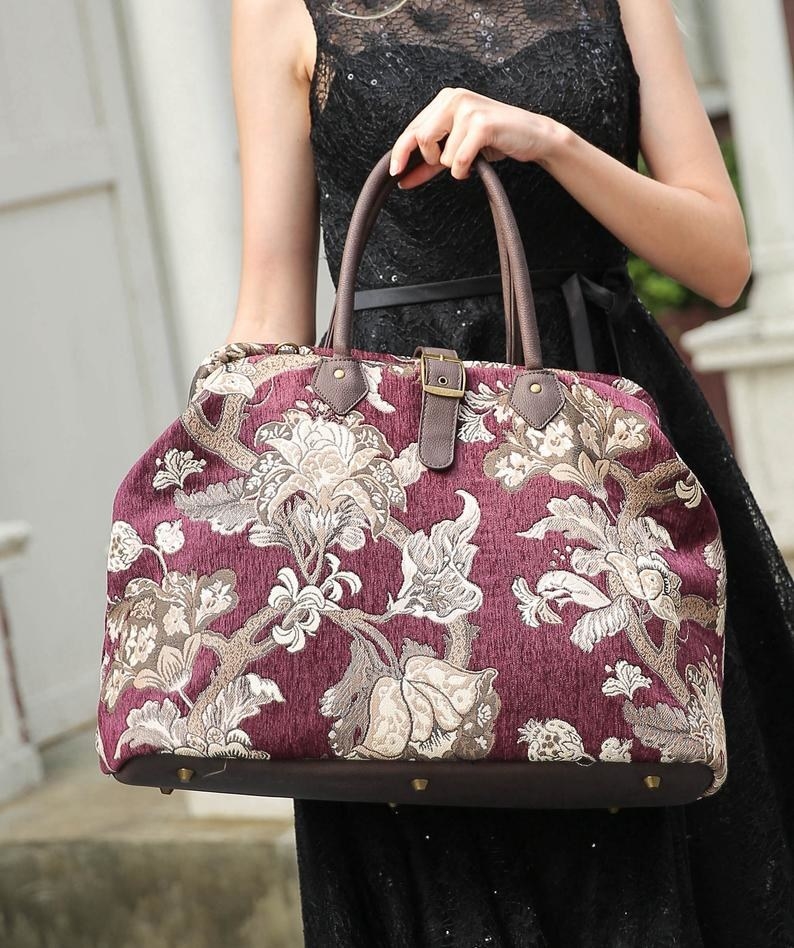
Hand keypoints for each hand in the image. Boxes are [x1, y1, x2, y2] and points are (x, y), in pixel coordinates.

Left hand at [389, 87, 563, 188]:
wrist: (532, 136)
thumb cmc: (494, 140)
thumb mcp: (457, 148)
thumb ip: (430, 161)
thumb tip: (404, 179)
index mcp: (445, 99)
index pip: (412, 129)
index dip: (400, 153)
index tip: (395, 173)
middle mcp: (454, 98)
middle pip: (421, 139)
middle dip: (432, 160)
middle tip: (447, 164)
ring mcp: (469, 109)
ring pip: (441, 154)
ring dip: (455, 166)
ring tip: (471, 158)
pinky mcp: (482, 124)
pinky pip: (458, 161)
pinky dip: (464, 170)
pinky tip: (476, 163)